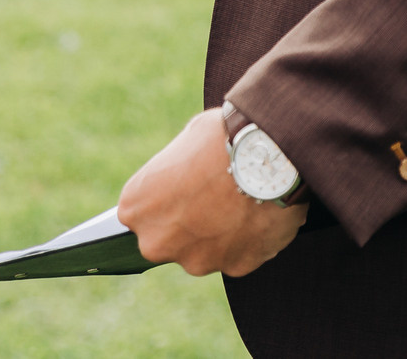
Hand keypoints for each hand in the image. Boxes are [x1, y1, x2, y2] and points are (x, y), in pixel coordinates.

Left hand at [116, 109, 306, 277]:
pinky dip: (248, 241)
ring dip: (220, 234)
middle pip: (169, 239)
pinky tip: (260, 213)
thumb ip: (177, 171)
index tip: (184, 188)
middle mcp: (158, 242)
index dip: (166, 198)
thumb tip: (187, 175)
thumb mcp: (188, 141)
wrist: (269, 154)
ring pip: (206, 252)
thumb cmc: (224, 138)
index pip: (141, 212)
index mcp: (137, 207)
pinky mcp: (234, 268)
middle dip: (189, 224)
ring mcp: (196, 260)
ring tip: (244, 202)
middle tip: (215, 197)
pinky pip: (239, 256)